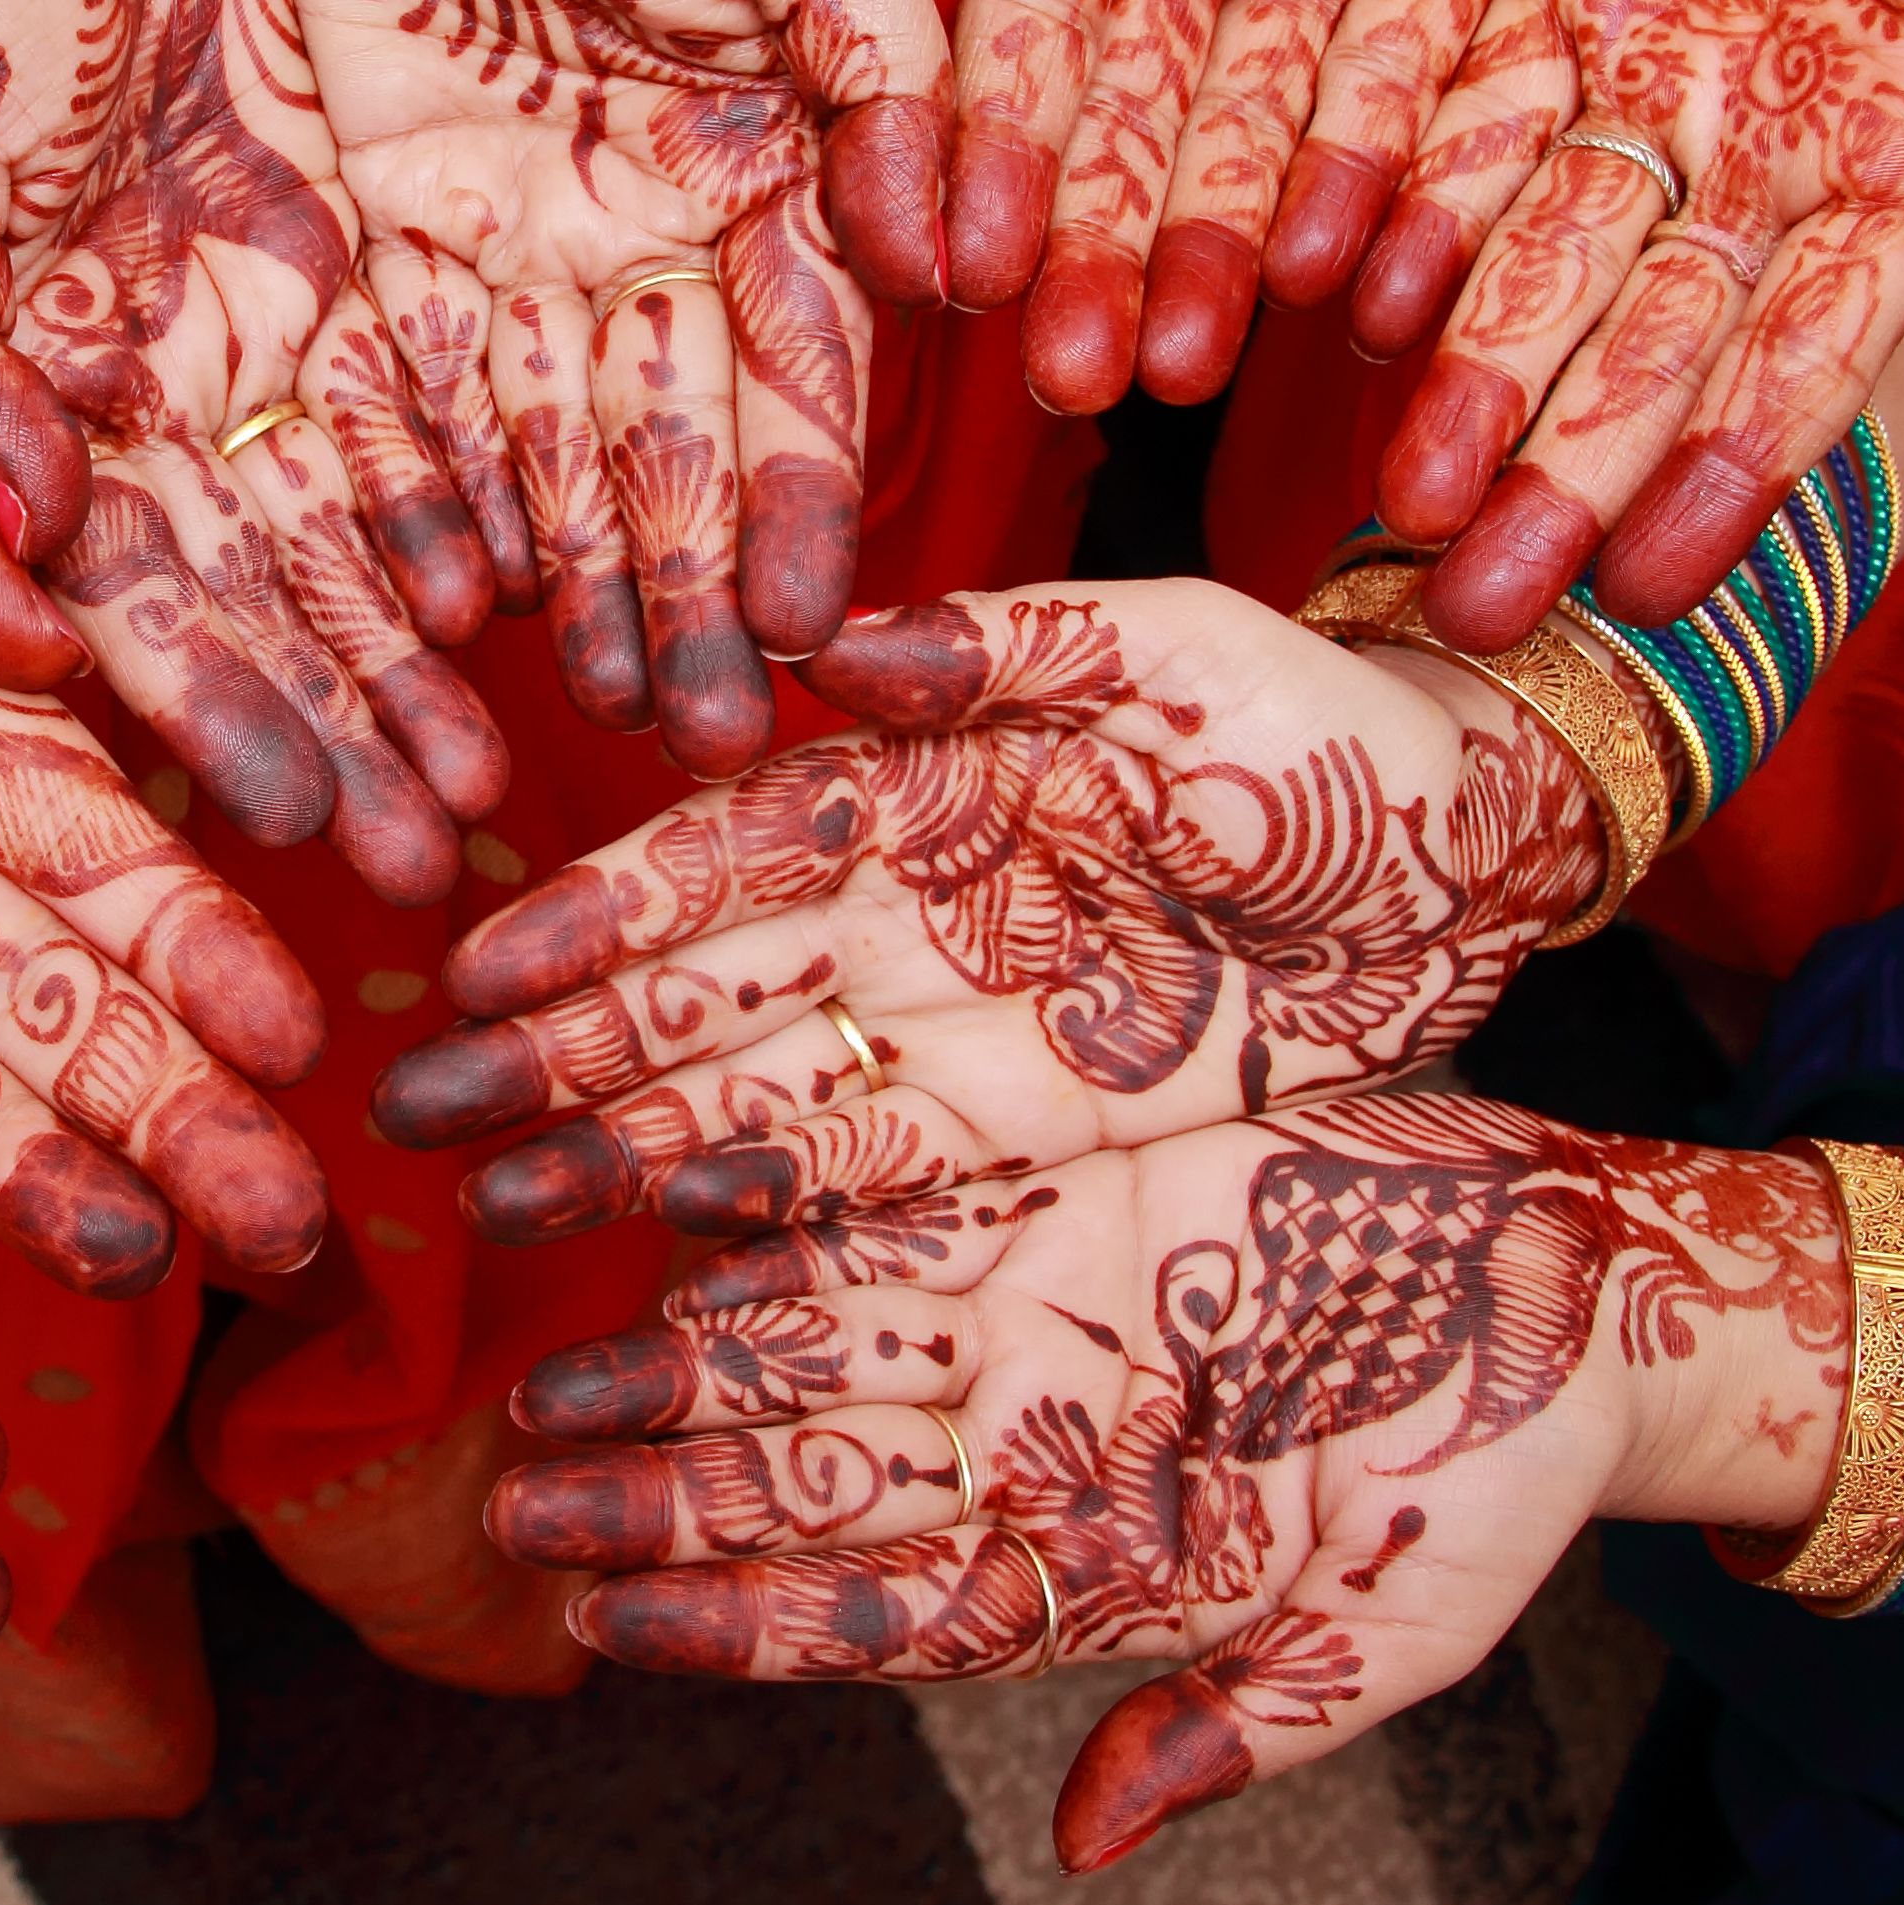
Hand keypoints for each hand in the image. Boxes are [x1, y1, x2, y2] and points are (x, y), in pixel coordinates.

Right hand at [0, 0, 505, 906]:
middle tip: (434, 867)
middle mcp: (156, 394)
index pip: (129, 600)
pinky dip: (478, 488)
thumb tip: (15, 551)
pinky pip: (432, 387)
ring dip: (425, 656)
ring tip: (507, 782)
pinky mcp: (351, 236)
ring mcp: (258, 321)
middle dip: (345, 732)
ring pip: (362, 522)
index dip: (209, 715)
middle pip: (267, 598)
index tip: (288, 829)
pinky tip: (537, 596)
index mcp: (25, 404)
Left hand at [254, 0, 948, 779]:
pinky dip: (395, 504)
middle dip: (677, 606)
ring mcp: (500, 242)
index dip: (801, 507)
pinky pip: (381, 395)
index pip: (794, 381)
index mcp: (760, 183)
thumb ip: (900, 92)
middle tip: (695, 745)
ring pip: (525, 461)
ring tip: (558, 734)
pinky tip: (417, 613)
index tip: (812, 634)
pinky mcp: (368, 220)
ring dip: (550, 596)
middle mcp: (633, 244)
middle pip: (658, 460)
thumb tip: (972, 267)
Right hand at [369, 580, 1598, 1238]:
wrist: (1479, 854)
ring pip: (755, 1095)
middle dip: (559, 1050)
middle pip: (705, 990)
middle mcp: (913, 914)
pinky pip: (872, 1185)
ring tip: (498, 1204)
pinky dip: (764, 1219)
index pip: (730, 850)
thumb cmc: (1334, 732)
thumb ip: (1012, 647)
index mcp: (928, 782)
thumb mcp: (1189, 660)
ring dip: (621, 1147)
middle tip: (424, 1117)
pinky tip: (663, 1257)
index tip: (489, 966)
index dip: (608, 911)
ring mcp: (960, 1032)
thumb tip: (826, 654)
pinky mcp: (1029, 1135)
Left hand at [487, 1094, 1840, 1870]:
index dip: (739, 1624)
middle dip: (656, 1497)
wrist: (1583, 1294)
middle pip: (808, 1478)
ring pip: (814, 1344)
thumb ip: (1240, 1730)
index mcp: (1092, 1568)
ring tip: (540, 1383)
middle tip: (512, 1500)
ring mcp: (1035, 1315)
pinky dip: (777, 1211)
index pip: (877, 1618)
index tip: (602, 1630)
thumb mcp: (1397, 1629)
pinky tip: (659, 1210)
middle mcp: (1032, 1444)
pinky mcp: (1059, 1187)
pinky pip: (892, 1199)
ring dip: (675, 1365)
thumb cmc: (1496, 1484)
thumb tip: (1088, 1847)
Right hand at [942, 0, 1678, 415]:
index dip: (994, 139)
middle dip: (1100, 246)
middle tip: (1072, 381)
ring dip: (1220, 247)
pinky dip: (1384, 178)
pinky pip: (1423, 81)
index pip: (1030, 15)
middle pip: (1138, 109)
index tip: (960, 258)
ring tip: (1189, 364)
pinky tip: (1349, 279)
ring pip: (1268, 126)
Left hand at [1357, 0, 1903, 641]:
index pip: (1813, 334)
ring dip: (1470, 374)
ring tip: (1394, 496)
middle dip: (1566, 468)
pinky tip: (1342, 294)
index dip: (1730, 459)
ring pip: (1540, 243)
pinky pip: (1466, 97)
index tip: (1650, 578)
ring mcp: (1651, 39)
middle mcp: (1766, 114)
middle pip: (1650, 327)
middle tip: (1473, 599)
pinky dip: (1412, 197)